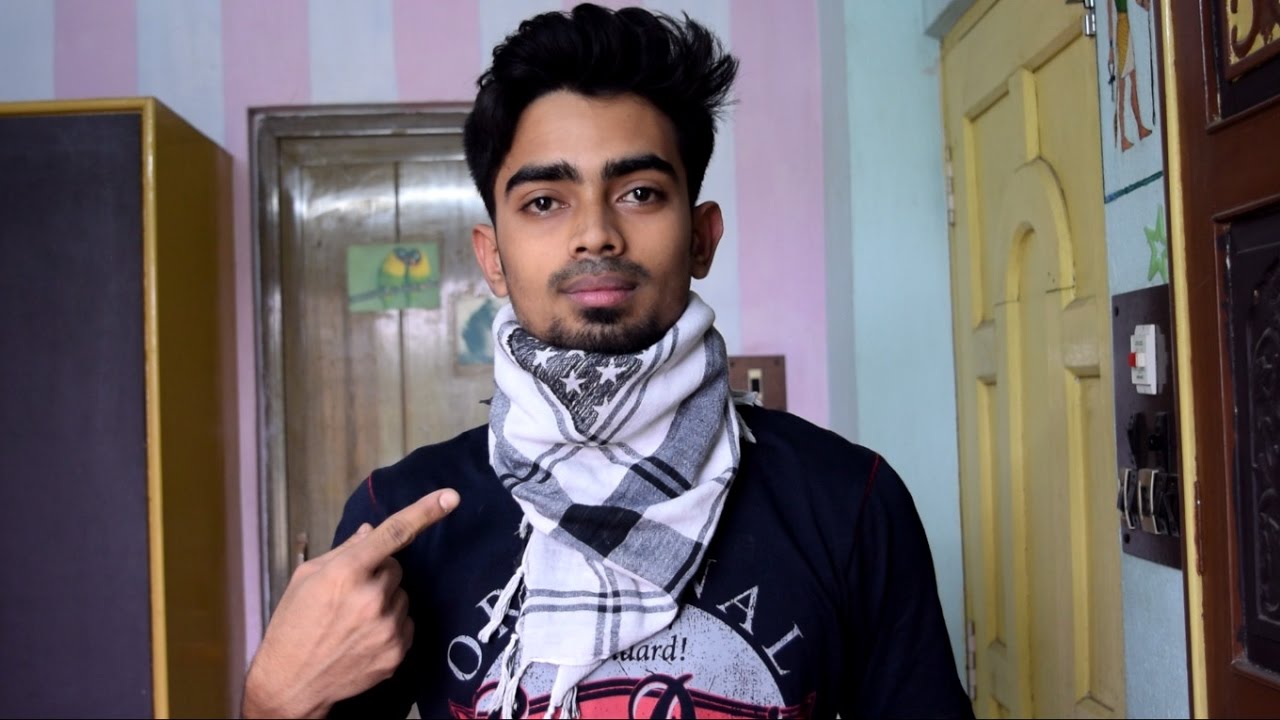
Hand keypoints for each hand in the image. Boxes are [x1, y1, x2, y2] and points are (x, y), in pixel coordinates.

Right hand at [242, 488, 460, 718]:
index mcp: (346, 572)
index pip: (394, 533)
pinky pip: (406, 622)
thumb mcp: (306, 579)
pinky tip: (363, 636)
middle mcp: (372, 597)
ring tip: (352, 620)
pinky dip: (390, 624)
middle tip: (349, 594)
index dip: (425, 511)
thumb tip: (371, 531)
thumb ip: (343, 551)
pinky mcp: (397, 650)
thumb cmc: (292, 626)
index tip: (451, 497)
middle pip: (396, 567)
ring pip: (401, 595)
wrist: (291, 684)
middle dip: (378, 574)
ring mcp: (387, 626)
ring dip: (384, 600)